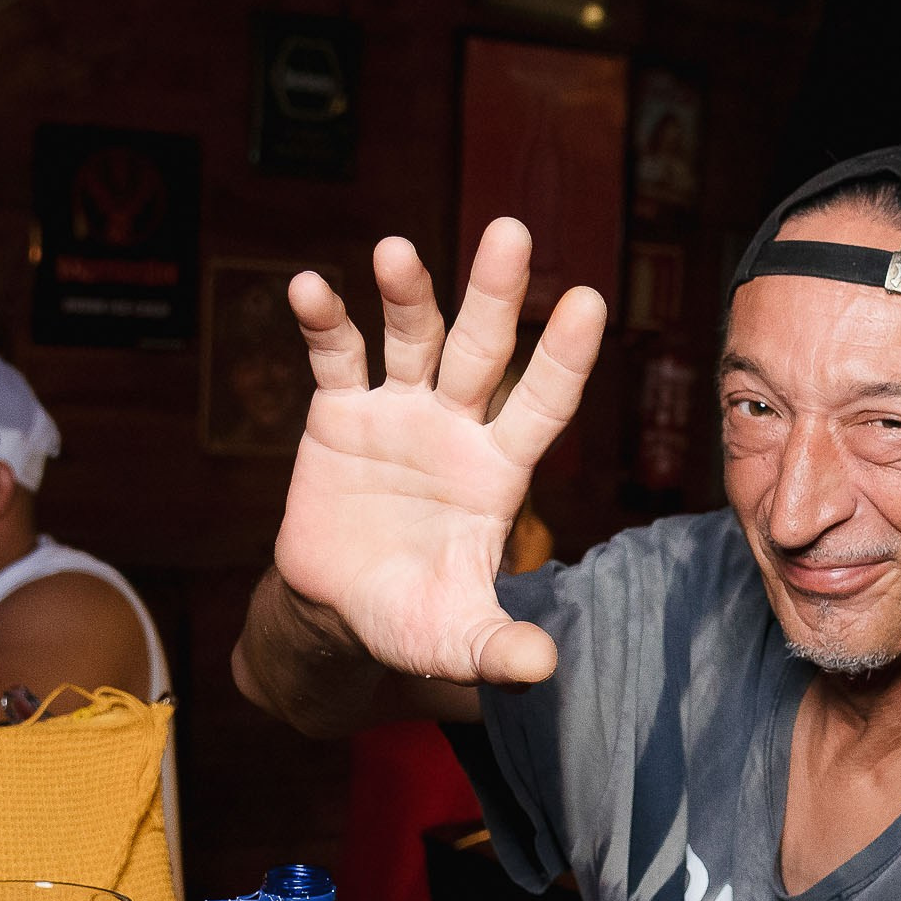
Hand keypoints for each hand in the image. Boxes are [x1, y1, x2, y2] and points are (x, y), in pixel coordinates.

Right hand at [273, 219, 605, 686]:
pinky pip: (334, 358)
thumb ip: (496, 648)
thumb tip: (544, 668)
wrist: (341, 611)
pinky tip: (311, 287)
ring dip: (406, 293)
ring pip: (410, 337)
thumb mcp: (455, 639)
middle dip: (494, 294)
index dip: (564, 358)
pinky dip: (323, 321)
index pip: (542, 405)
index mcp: (500, 470)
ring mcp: (399, 411)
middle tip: (510, 231)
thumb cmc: (413, 619)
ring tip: (397, 252)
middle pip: (482, 350)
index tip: (590, 303)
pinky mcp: (339, 413)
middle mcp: (457, 425)